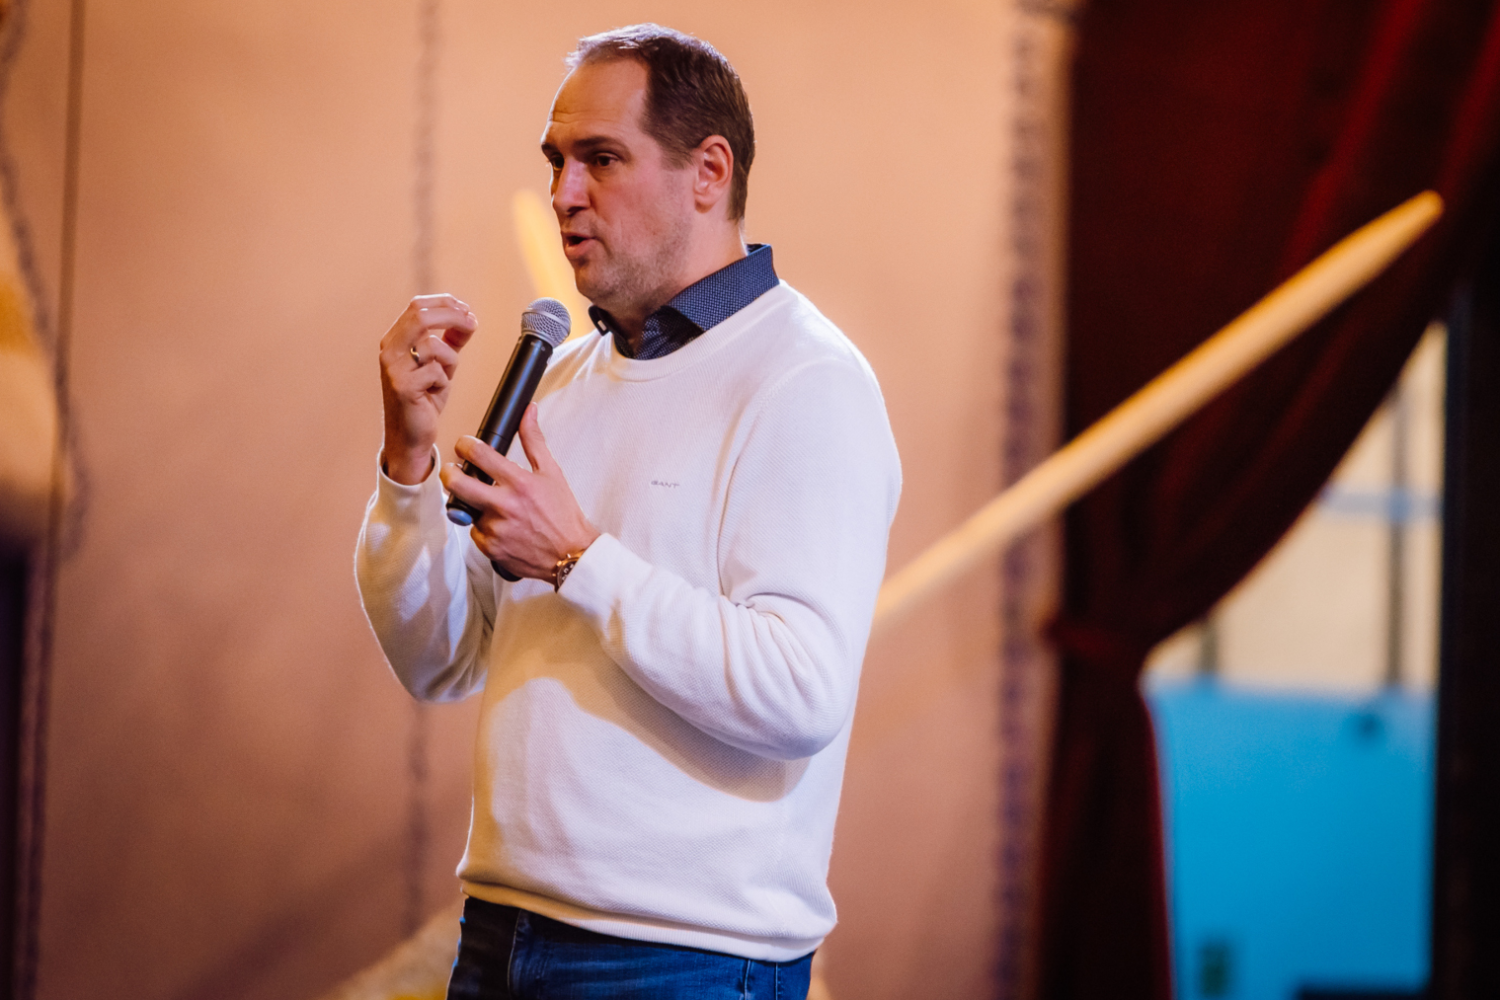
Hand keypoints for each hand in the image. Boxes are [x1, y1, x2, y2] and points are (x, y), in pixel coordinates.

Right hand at [379, 294, 478, 483]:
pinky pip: (436, 371)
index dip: (446, 303)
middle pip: (421, 315)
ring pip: (434, 345)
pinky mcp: (402, 386)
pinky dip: (443, 382)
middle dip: (453, 316)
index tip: (467, 311)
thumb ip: (450, 340)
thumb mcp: (439, 363)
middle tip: (472, 323)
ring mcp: (393, 368)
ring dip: (450, 361)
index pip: (417, 306)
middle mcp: (389, 349)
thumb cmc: (423, 398)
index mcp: (395, 339)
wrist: (410, 435)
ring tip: (443, 379)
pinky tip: (433, 393)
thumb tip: (468, 318)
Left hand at [440, 404, 600, 580]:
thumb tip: (528, 411)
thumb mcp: (552, 472)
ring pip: (466, 509)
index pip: (479, 454)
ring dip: (473, 504)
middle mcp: (504, 505)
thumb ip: (534, 440)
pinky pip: (474, 532)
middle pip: (457, 483)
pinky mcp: (490, 548)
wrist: (570, 555)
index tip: (464, 445)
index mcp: (519, 482)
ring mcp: (495, 528)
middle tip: (453, 470)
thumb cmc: (562, 513)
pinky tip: (499, 525)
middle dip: (449, 472)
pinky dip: (482, 527)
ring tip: (490, 504)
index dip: (464, 444)